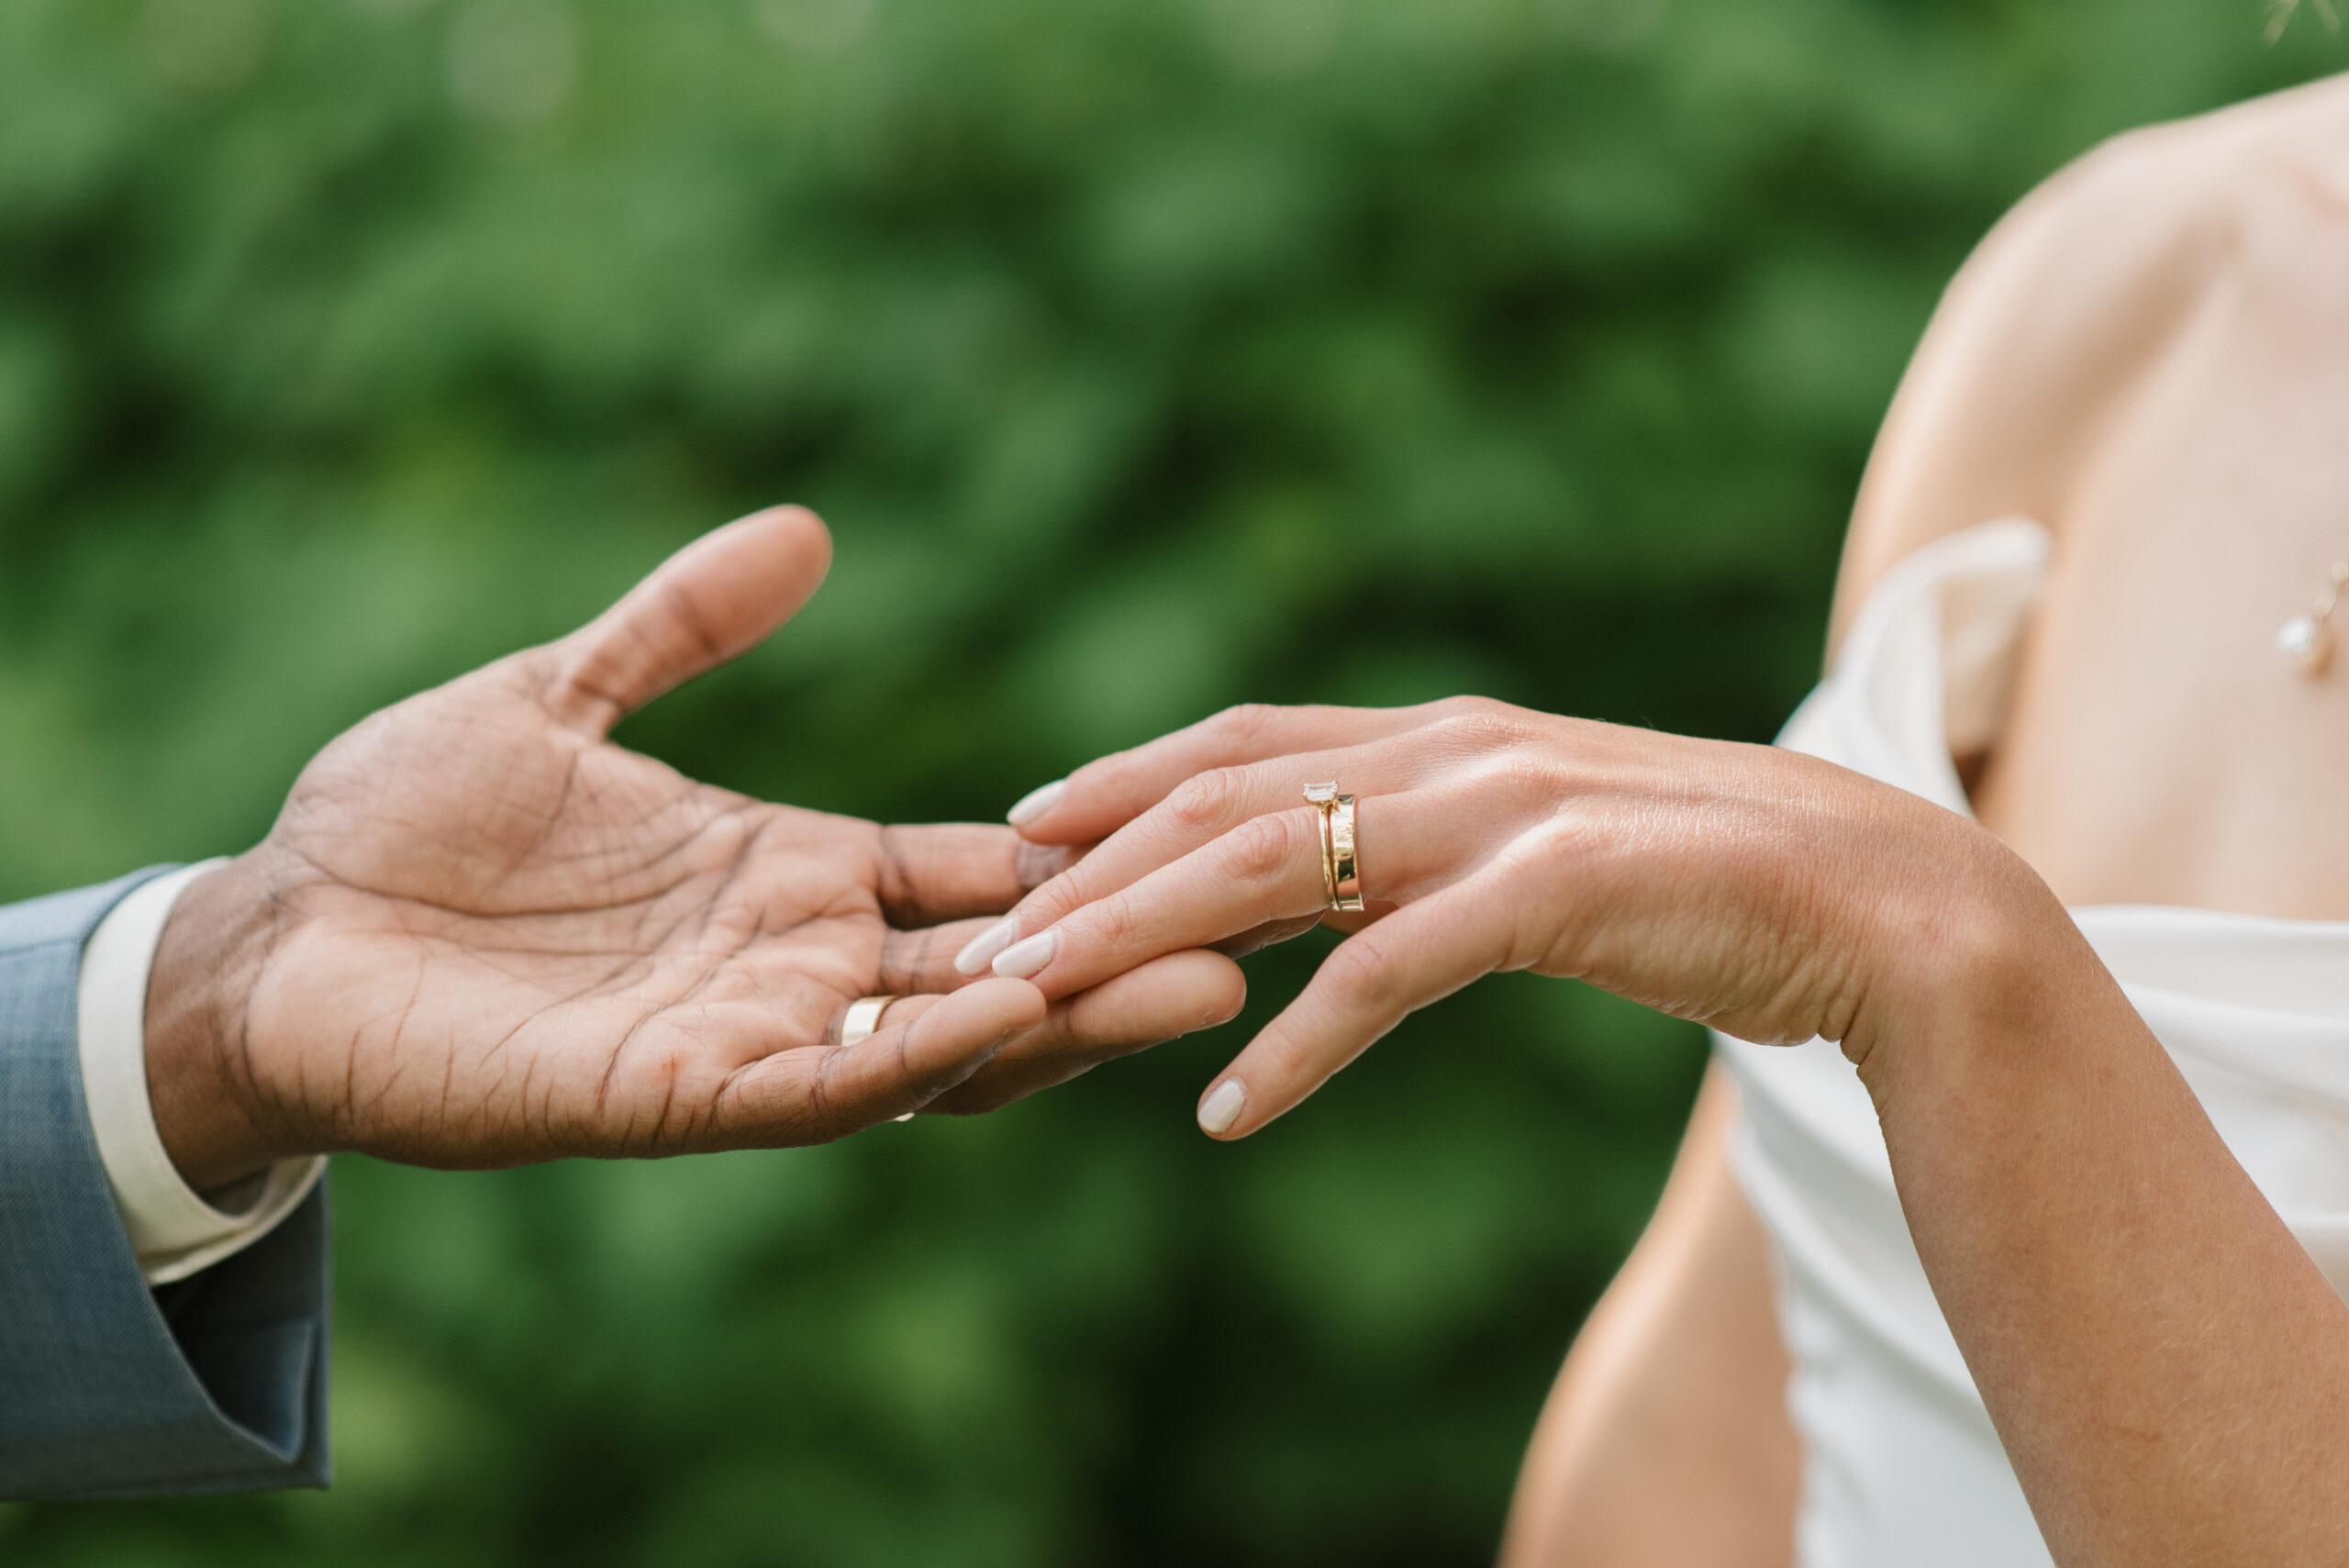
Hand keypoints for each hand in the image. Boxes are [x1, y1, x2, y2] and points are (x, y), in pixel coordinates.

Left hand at [146, 508, 1243, 1188]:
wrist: (272, 933)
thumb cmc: (403, 825)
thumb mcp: (558, 696)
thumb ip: (681, 624)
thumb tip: (807, 531)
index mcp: (787, 875)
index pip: (970, 872)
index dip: (1078, 850)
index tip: (1202, 816)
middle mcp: (790, 966)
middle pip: (992, 965)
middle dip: (1118, 946)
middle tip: (1261, 917)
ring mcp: (740, 1036)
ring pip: (938, 1044)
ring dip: (1062, 1020)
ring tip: (1194, 980)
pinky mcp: (671, 1096)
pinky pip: (820, 1092)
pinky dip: (916, 1062)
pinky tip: (1005, 1019)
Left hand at [987, 699, 2052, 1137]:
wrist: (1885, 908)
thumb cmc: (1710, 887)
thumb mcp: (1541, 850)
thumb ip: (1441, 846)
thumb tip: (1343, 890)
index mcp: (1447, 734)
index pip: (1243, 743)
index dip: (1122, 781)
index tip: (1023, 830)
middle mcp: (1454, 751)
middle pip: (1221, 799)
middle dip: (1087, 868)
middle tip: (978, 940)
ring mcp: (1499, 812)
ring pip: (1267, 868)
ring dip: (1137, 940)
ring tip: (1035, 1006)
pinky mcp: (1550, 890)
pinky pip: (1386, 975)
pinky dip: (1297, 1046)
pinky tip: (1226, 1112)